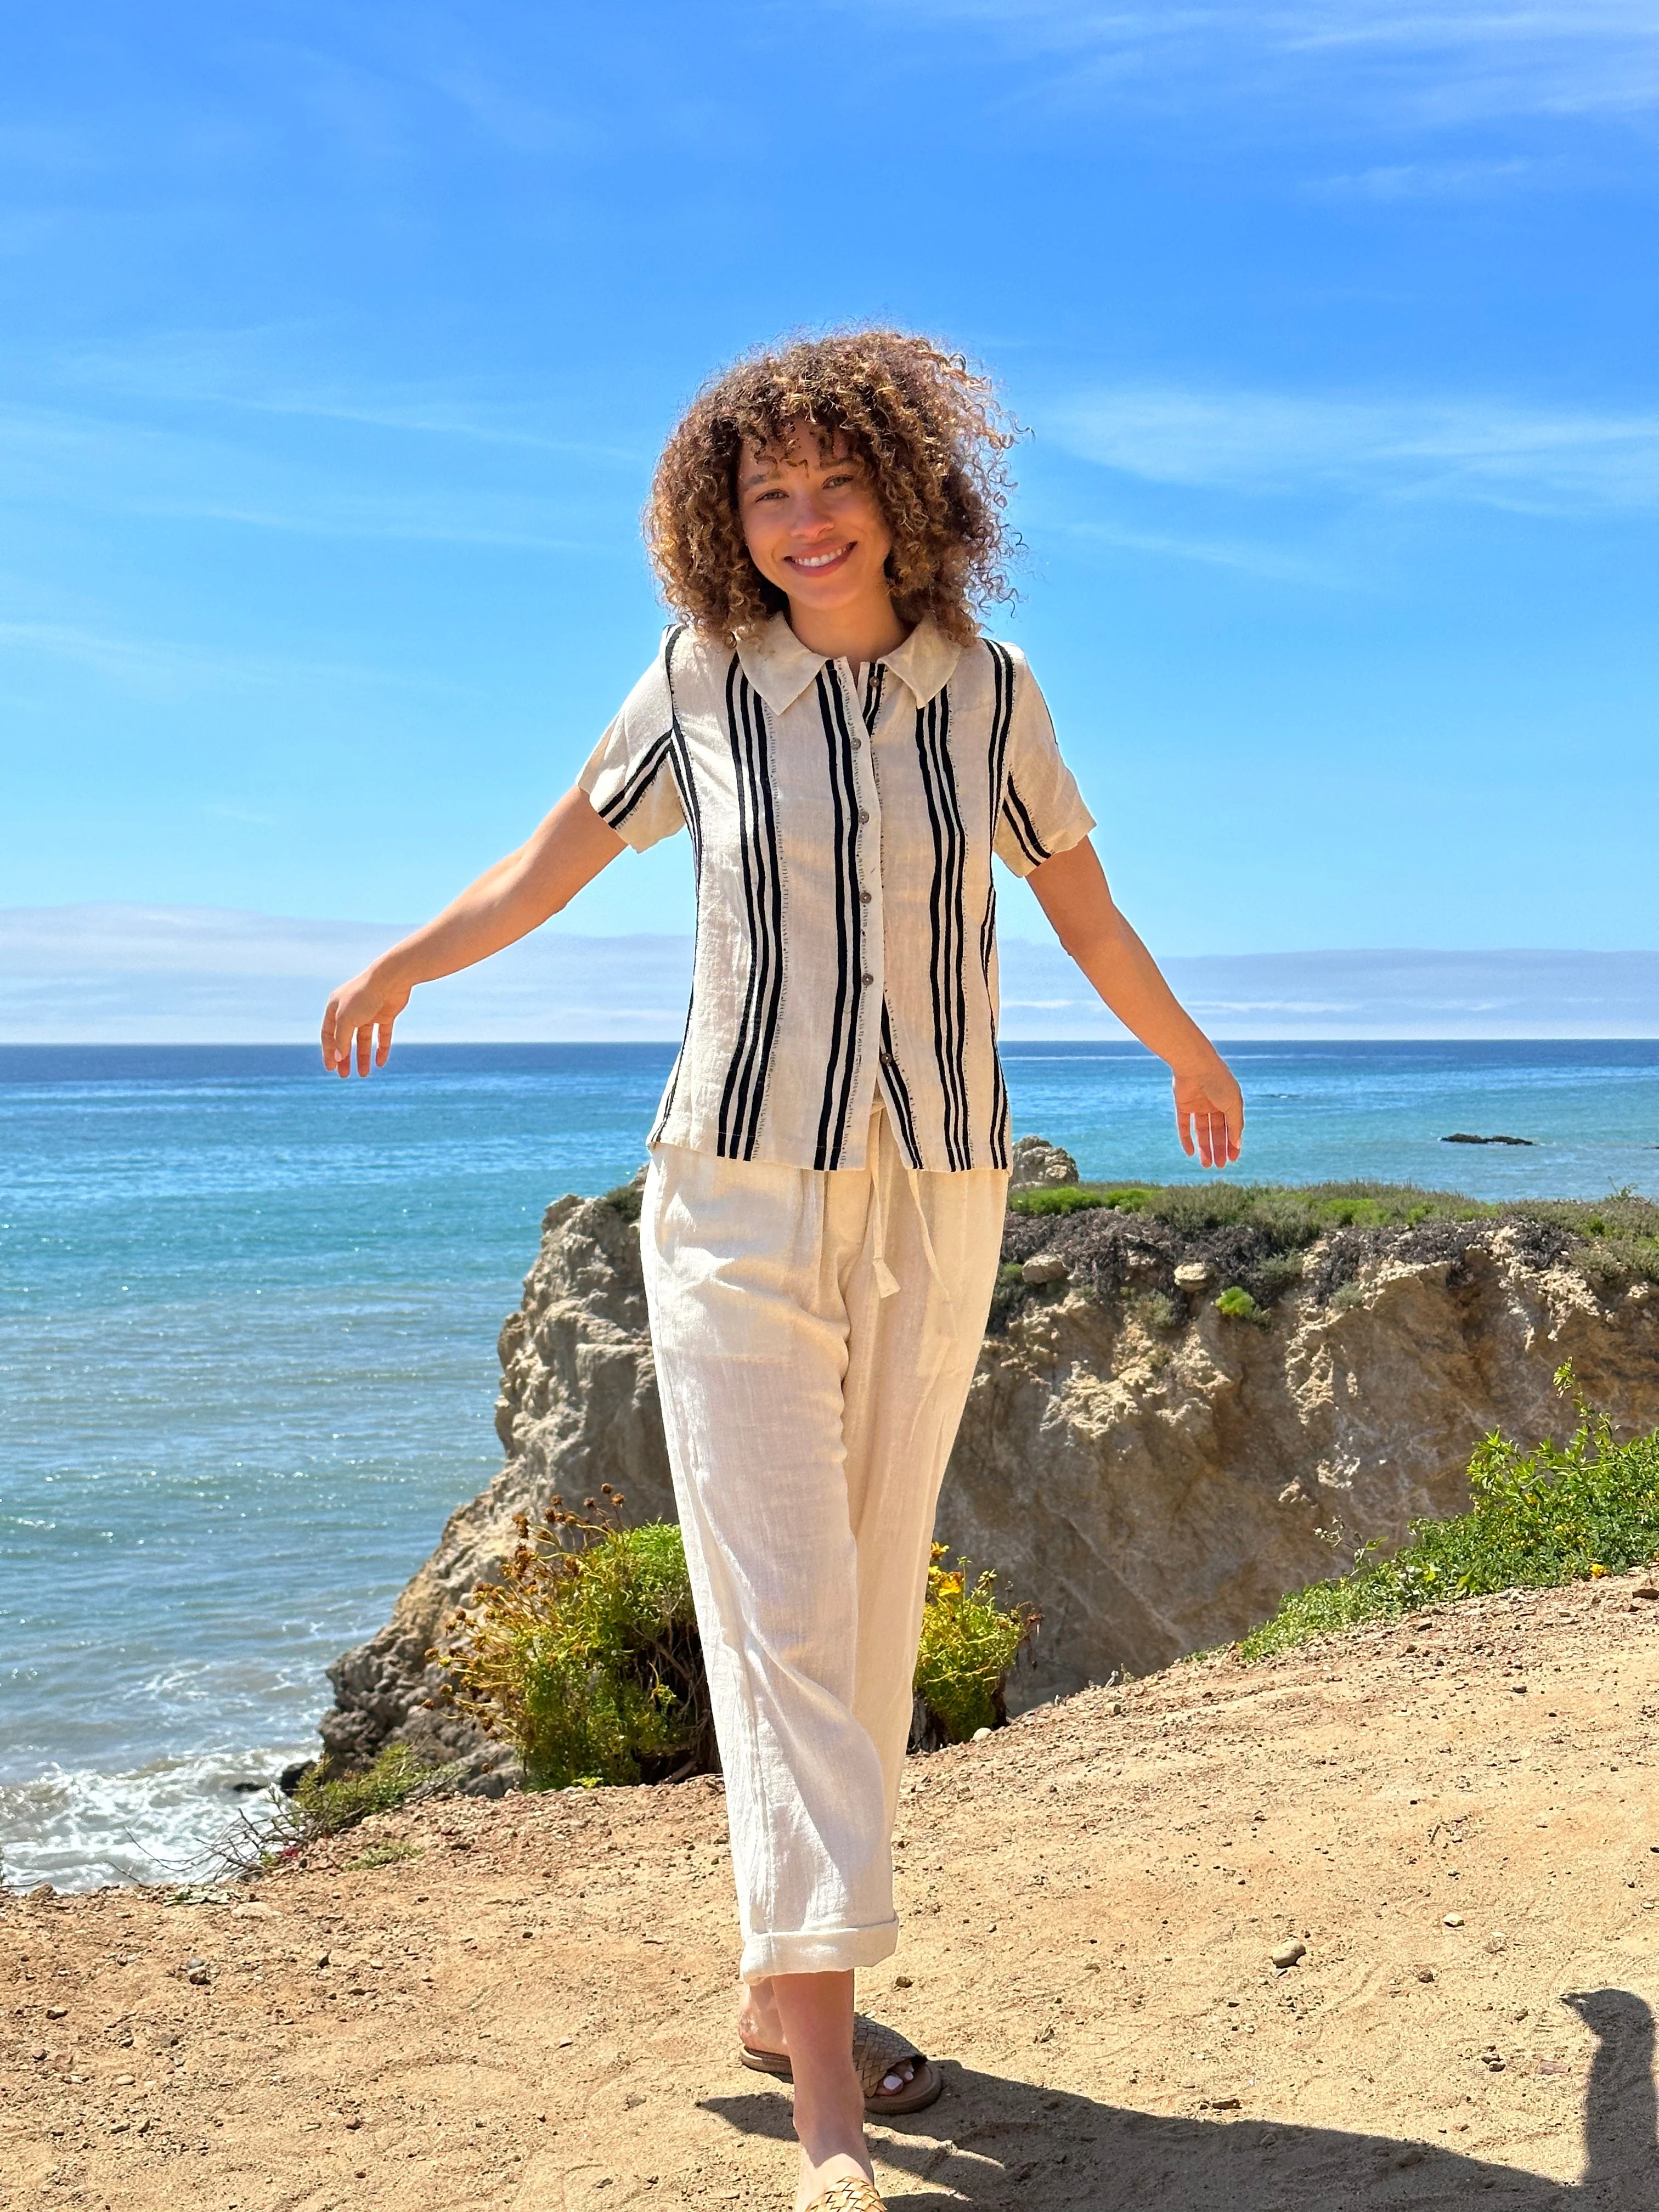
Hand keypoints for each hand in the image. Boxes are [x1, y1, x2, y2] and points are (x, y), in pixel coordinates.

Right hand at [321, 964, 409, 1077]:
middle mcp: (351, 1010)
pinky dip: (382, 1049)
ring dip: (363, 1056)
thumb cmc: (364, 996)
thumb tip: (338, 1058)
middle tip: (345, 1075)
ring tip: (363, 1074)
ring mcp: (369, 1012)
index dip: (329, 1051)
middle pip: (345, 1039)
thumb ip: (341, 1040)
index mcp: (335, 1008)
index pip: (328, 1033)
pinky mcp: (386, 1014)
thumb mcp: (346, 1019)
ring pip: (364, 1039)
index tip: (331, 1068)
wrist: (391, 979)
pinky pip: (382, 1035)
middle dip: (345, 1057)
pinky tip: (380, 1063)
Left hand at [1172, 1055, 1242, 1169]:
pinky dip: (1187, 1139)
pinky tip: (1190, 1153)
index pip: (1231, 1127)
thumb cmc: (1219, 1082)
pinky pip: (1184, 1126)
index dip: (1232, 1144)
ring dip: (1204, 1148)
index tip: (1233, 1159)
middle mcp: (1214, 1104)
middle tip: (1220, 1166)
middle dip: (1218, 1149)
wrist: (1195, 1065)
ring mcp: (1198, 1104)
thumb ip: (1236, 1125)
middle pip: (1216, 1132)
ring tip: (1206, 1165)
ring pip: (1201, 1131)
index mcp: (1229, 1102)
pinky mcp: (1183, 1105)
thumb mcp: (1233, 1105)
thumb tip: (1237, 1144)